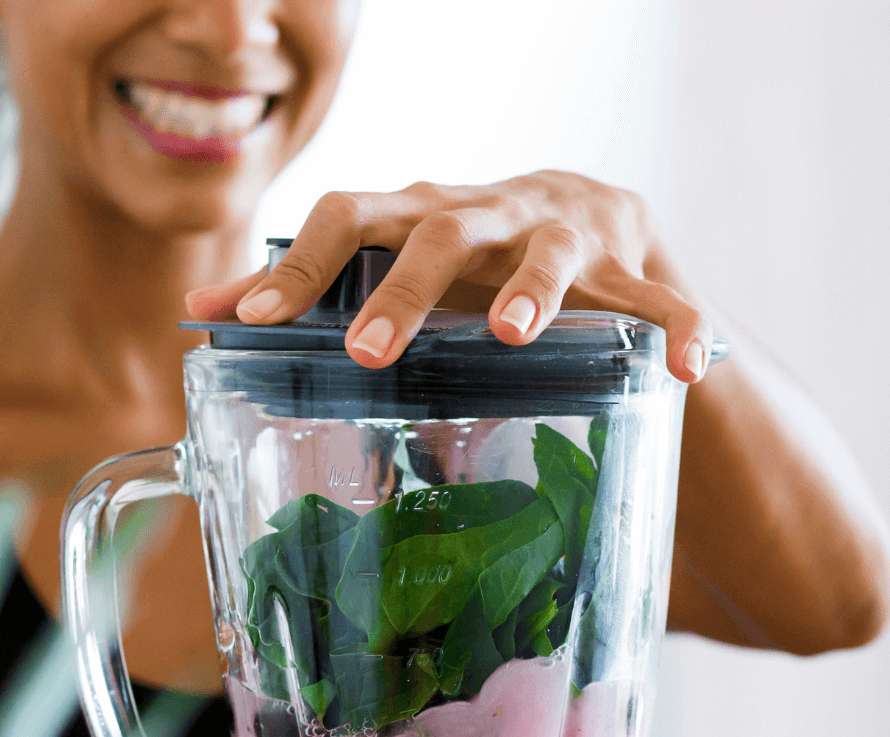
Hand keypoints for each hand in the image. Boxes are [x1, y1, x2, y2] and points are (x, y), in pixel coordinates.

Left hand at [185, 171, 710, 381]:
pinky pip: (663, 298)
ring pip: (550, 252)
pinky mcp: (633, 265)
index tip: (253, 323)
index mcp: (418, 213)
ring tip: (513, 335)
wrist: (590, 217)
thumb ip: (308, 285)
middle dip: (404, 289)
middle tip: (370, 352)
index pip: (346, 218)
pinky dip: (679, 327)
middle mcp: (486, 213)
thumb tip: (199, 311)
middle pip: (439, 232)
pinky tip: (690, 369)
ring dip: (533, 290)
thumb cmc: (467, 255)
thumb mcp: (390, 260)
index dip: (299, 267)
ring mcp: (564, 234)